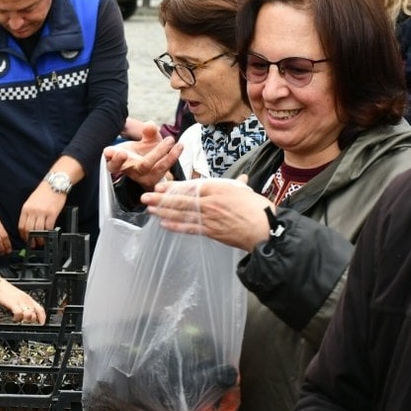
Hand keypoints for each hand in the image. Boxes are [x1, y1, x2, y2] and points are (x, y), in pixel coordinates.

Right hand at [0, 280, 46, 323]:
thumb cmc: (6, 291)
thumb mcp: (18, 297)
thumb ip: (24, 305)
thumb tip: (26, 315)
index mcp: (28, 298)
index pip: (40, 309)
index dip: (42, 318)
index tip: (41, 324)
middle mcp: (26, 300)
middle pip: (35, 314)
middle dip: (31, 321)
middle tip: (25, 322)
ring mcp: (20, 301)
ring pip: (29, 314)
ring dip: (25, 320)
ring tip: (19, 320)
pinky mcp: (13, 303)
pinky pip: (19, 314)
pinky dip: (17, 318)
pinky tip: (14, 318)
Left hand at [18, 184, 65, 246]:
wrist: (54, 184)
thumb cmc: (43, 192)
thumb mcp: (31, 201)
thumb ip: (28, 213)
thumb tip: (28, 226)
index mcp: (26, 208)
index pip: (21, 226)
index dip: (23, 235)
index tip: (25, 239)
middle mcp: (33, 211)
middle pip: (29, 230)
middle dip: (30, 240)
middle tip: (33, 244)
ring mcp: (42, 212)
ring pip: (39, 230)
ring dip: (40, 238)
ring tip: (41, 242)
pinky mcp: (52, 213)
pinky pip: (49, 227)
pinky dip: (48, 233)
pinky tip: (49, 235)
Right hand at [104, 123, 182, 191]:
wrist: (152, 167)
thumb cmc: (143, 151)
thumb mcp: (144, 140)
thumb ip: (147, 133)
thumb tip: (151, 125)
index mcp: (121, 164)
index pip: (113, 165)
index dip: (114, 159)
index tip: (110, 151)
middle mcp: (133, 172)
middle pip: (141, 166)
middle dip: (153, 154)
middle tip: (158, 141)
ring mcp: (146, 177)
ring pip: (154, 167)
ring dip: (163, 153)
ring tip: (171, 139)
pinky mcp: (158, 178)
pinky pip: (166, 168)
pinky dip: (172, 157)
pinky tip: (180, 146)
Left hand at [141, 175, 270, 251]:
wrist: (265, 228)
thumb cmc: (258, 208)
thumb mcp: (245, 191)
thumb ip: (238, 185)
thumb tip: (240, 179)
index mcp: (218, 188)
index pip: (190, 186)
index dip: (173, 186)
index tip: (160, 185)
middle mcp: (210, 201)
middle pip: (181, 199)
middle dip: (161, 198)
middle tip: (145, 196)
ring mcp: (209, 217)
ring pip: (181, 213)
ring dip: (164, 211)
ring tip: (150, 209)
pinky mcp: (211, 231)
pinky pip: (189, 228)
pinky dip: (176, 226)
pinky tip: (164, 223)